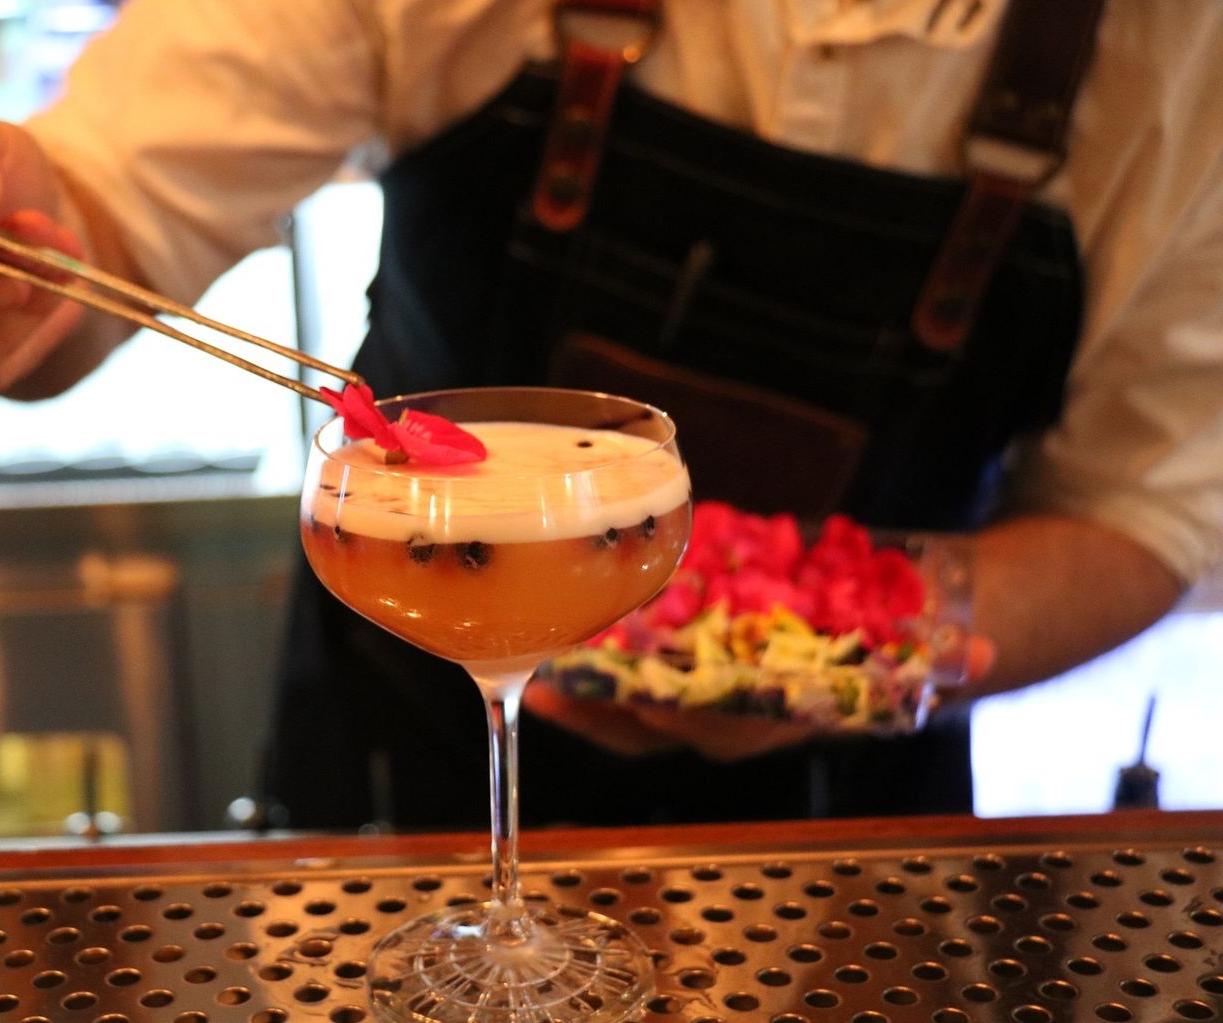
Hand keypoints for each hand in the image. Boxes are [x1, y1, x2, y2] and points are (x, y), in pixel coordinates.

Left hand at [523, 634, 995, 761]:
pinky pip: (622, 691)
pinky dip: (582, 682)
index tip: (643, 693)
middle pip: (659, 727)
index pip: (729, 727)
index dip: (683, 711)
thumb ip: (945, 658)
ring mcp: (702, 708)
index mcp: (782, 721)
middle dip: (606, 709)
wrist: (888, 655)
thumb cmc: (889, 651)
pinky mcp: (680, 682)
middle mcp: (736, 723)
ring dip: (580, 700)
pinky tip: (538, 656)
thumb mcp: (917, 654)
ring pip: (630, 719)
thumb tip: (982, 653)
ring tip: (525, 675)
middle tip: (552, 683)